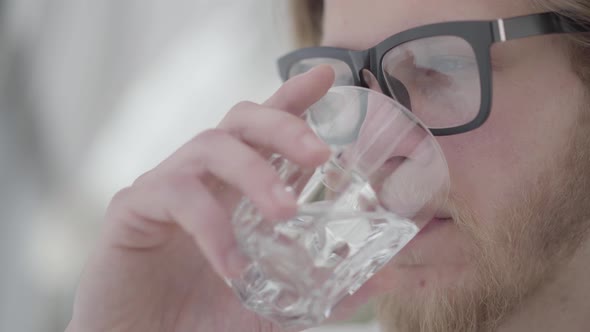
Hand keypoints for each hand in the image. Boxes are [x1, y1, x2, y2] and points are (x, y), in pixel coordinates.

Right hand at [66, 66, 334, 331]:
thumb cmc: (203, 319)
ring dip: (254, 174)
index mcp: (234, 189)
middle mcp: (202, 176)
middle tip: (319, 155)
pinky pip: (175, 195)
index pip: (264, 131)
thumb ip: (323, 289)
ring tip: (285, 212)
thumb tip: (386, 276)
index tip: (326, 77)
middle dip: (283, 125)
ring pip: (210, 146)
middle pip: (240, 119)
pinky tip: (232, 265)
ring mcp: (165, 185)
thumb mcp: (274, 303)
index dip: (292, 99)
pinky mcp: (133, 207)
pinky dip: (211, 226)